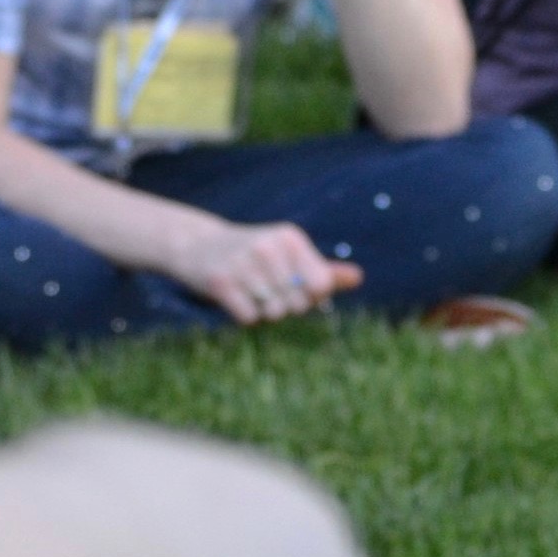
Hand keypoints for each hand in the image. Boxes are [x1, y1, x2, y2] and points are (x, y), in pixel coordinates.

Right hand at [149, 212, 365, 325]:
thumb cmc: (254, 256)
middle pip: (297, 304)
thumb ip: (322, 270)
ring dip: (263, 311)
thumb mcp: (289, 255)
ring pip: (272, 313)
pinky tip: (234, 297)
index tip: (293, 288)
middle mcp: (269, 247)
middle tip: (265, 289)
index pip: (320, 286)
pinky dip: (244, 316)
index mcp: (291, 238)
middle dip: (284, 306)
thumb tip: (358, 278)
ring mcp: (243, 263)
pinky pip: (249, 319)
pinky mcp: (220, 281)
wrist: (199, 246)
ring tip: (250, 291)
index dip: (310, 297)